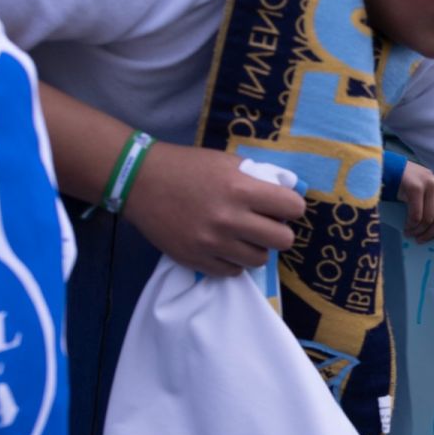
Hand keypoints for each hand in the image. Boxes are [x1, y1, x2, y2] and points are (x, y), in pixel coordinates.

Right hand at [122, 142, 304, 275]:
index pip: (293, 208)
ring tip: (242, 235)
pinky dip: (232, 261)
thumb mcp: (227, 162)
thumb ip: (258, 179)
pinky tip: (223, 246)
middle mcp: (229, 219)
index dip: (290, 207)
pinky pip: (233, 272)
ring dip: (256, 248)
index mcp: (240, 189)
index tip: (281, 207)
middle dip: (278, 231)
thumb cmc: (188, 167)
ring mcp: (212, 243)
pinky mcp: (195, 259)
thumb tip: (287, 195)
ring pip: (260, 260)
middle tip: (264, 224)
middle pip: (283, 240)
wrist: (140, 180)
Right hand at [398, 161, 433, 241]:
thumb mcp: (431, 194)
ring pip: (429, 219)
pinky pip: (416, 215)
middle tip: (420, 240)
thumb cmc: (413, 186)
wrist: (393, 170)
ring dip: (419, 231)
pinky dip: (411, 225)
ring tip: (411, 234)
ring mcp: (430, 184)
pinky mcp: (416, 187)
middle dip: (431, 234)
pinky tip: (407, 227)